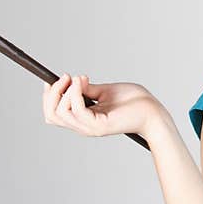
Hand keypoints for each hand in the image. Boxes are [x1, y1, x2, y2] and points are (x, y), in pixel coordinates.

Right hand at [43, 73, 161, 138]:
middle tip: (66, 76)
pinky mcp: (100, 126)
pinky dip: (75, 93)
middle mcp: (84, 125)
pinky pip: (77, 110)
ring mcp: (91, 127)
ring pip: (61, 113)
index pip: (53, 114)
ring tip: (79, 78)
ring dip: (65, 91)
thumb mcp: (106, 91)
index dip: (49, 97)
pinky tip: (83, 81)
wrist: (153, 111)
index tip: (54, 79)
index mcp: (83, 119)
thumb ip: (88, 89)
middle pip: (51, 115)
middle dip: (53, 93)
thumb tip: (72, 81)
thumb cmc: (134, 102)